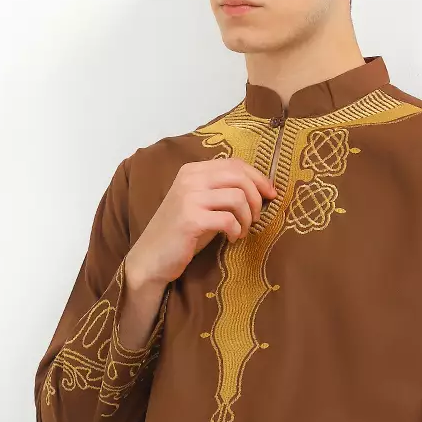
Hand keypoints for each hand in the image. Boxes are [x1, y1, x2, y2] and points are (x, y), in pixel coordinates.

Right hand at [126, 157, 277, 287]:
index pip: (235, 164)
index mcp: (193, 170)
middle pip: (240, 177)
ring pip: (238, 197)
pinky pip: (229, 219)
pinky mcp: (191, 219)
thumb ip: (222, 190)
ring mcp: (189, 198)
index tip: (270, 194)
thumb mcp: (201, 203)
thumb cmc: (182, 232)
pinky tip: (231, 238)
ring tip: (242, 231)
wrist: (151, 257)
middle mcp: (190, 179)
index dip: (259, 178)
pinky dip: (237, 230)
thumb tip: (262, 187)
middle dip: (256, 198)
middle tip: (256, 218)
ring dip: (247, 218)